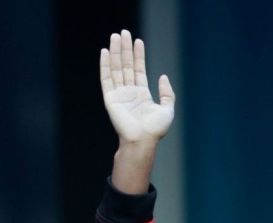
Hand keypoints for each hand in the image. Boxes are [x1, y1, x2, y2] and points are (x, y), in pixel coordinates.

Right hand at [101, 30, 174, 193]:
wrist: (142, 140)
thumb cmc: (155, 130)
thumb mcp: (167, 110)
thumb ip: (167, 93)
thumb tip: (163, 76)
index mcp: (142, 94)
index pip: (139, 70)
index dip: (139, 55)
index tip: (138, 41)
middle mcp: (129, 92)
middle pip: (126, 65)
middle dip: (125, 49)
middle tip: (124, 32)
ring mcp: (119, 94)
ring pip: (116, 68)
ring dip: (115, 52)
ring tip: (116, 36)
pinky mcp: (110, 98)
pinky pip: (106, 78)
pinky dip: (105, 65)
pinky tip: (105, 52)